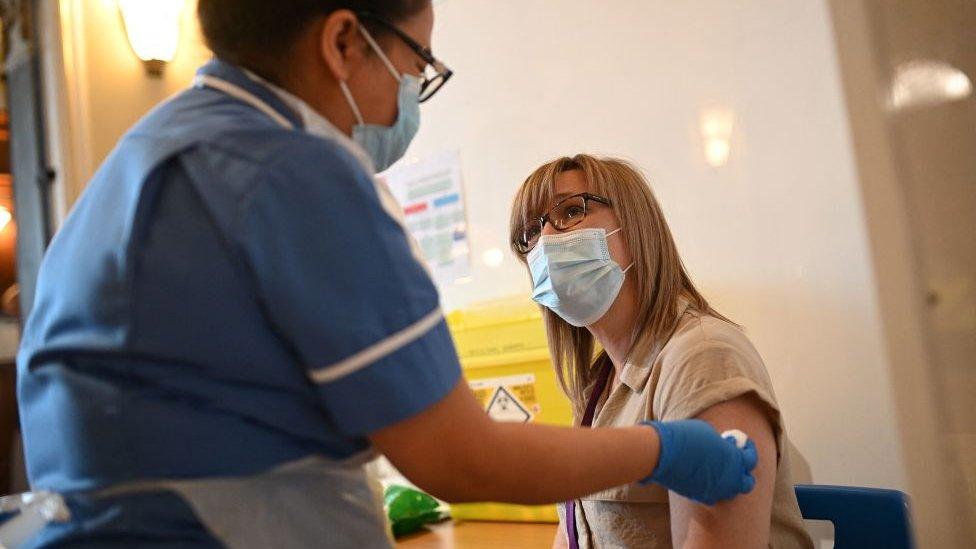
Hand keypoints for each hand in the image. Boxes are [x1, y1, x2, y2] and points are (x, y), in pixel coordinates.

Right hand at [640, 419, 757, 504]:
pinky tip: (703, 475)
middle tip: (736, 463)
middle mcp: (730, 478)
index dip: (748, 449)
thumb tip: (724, 446)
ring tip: (719, 470)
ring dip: (729, 482)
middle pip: (747, 482)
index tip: (742, 444)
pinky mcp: (701, 496)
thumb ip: (721, 443)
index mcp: (734, 459)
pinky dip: (712, 487)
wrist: (662, 453)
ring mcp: (716, 490)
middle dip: (744, 473)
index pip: (751, 459)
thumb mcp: (708, 432)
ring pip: (730, 492)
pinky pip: (713, 495)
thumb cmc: (685, 437)